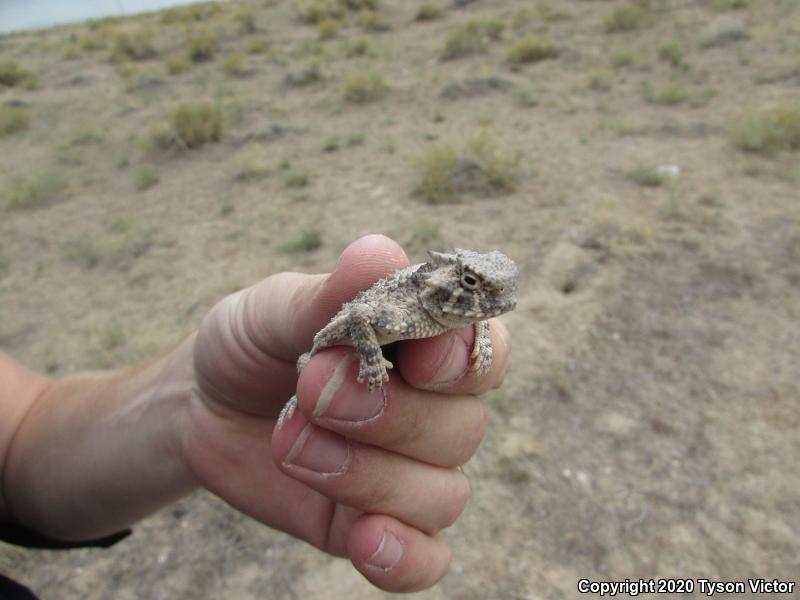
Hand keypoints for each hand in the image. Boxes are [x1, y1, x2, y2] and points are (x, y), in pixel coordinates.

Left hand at [184, 235, 511, 591]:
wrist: (200, 406)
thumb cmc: (251, 343)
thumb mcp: (274, 310)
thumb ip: (331, 294)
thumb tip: (379, 253)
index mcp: (423, 346)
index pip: (485, 353)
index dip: (461, 359)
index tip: (413, 357)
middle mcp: (431, 410)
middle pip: (464, 429)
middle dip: (390, 414)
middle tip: (312, 389)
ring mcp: (406, 473)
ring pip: (443, 494)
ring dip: (368, 476)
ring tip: (292, 444)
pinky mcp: (373, 525)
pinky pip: (425, 559)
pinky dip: (406, 557)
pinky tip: (365, 539)